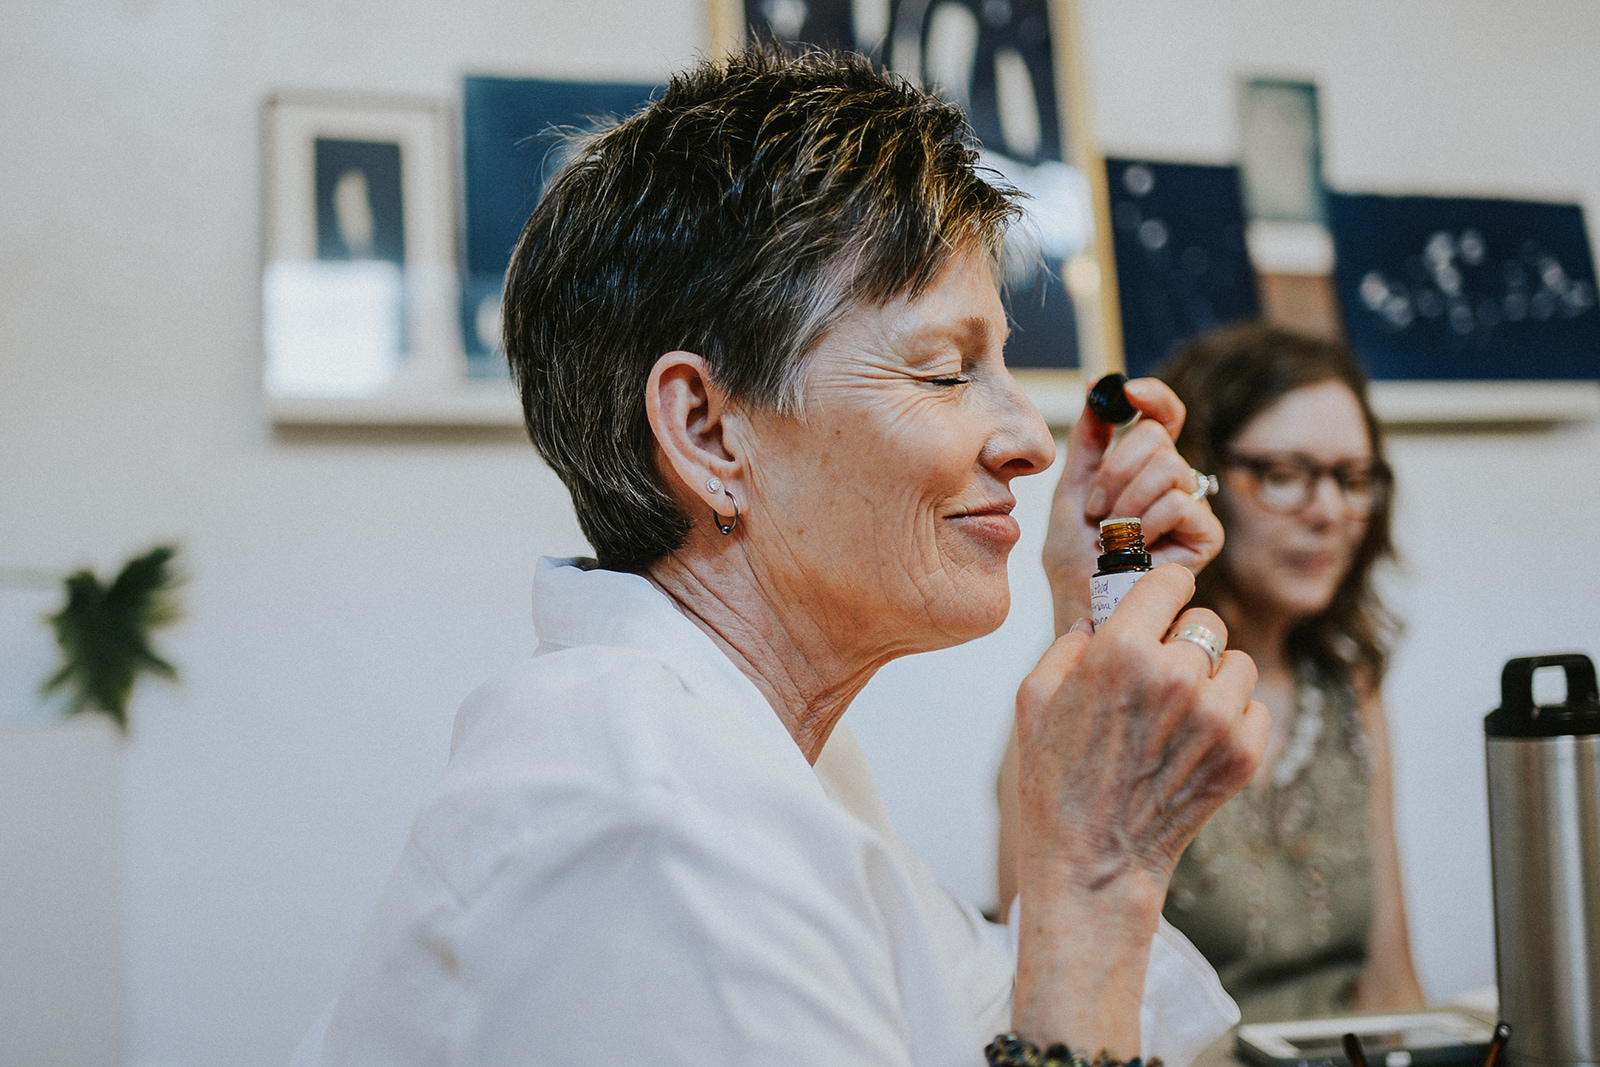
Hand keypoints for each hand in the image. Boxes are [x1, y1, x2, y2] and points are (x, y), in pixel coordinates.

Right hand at [1017, 565, 1265, 890]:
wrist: (1093, 860)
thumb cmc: (1055, 779)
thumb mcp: (1035, 697)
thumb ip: (1070, 643)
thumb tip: (1100, 620)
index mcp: (1121, 651)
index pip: (1170, 580)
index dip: (1163, 590)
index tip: (1160, 603)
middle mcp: (1175, 676)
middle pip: (1206, 621)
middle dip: (1184, 639)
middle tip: (1161, 672)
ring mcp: (1216, 717)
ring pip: (1237, 662)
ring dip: (1214, 678)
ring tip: (1182, 710)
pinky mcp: (1243, 754)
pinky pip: (1256, 707)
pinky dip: (1234, 718)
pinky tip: (1198, 740)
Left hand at [1041, 378, 1222, 634]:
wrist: (1080, 601)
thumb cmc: (1074, 555)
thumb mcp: (1072, 486)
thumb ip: (1089, 438)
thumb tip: (1097, 386)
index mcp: (1142, 464)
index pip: (1162, 415)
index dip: (1152, 396)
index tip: (1128, 390)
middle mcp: (1172, 480)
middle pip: (1156, 437)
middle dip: (1115, 470)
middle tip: (1097, 509)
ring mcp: (1191, 505)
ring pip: (1166, 467)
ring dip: (1126, 501)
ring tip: (1112, 533)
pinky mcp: (1206, 534)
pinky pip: (1179, 503)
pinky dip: (1148, 522)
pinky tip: (1138, 547)